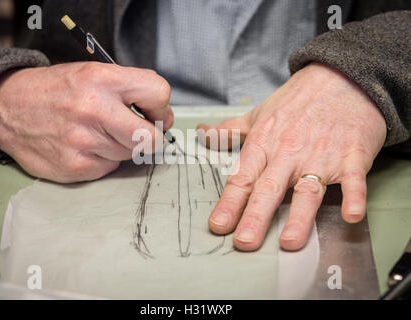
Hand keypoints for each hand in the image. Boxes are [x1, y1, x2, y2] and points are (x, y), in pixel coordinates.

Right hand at [0, 62, 172, 182]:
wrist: (7, 108)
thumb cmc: (57, 90)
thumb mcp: (93, 74)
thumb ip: (131, 90)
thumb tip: (163, 120)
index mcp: (103, 80)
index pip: (159, 94)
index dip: (161, 107)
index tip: (152, 112)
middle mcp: (95, 110)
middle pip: (151, 137)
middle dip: (152, 137)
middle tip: (140, 130)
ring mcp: (84, 142)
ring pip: (131, 154)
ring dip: (123, 146)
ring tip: (100, 132)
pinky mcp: (77, 168)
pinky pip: (111, 168)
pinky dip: (105, 159)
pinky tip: (86, 145)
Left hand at [199, 62, 385, 250]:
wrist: (342, 77)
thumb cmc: (298, 99)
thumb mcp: (259, 113)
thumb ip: (230, 130)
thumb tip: (203, 134)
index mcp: (265, 143)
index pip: (242, 177)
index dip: (229, 203)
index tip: (219, 225)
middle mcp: (289, 152)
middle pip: (269, 188)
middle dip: (255, 216)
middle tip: (245, 241)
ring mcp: (321, 154)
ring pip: (307, 189)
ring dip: (299, 217)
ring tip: (290, 241)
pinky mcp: (352, 155)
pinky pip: (353, 179)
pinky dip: (354, 196)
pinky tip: (351, 215)